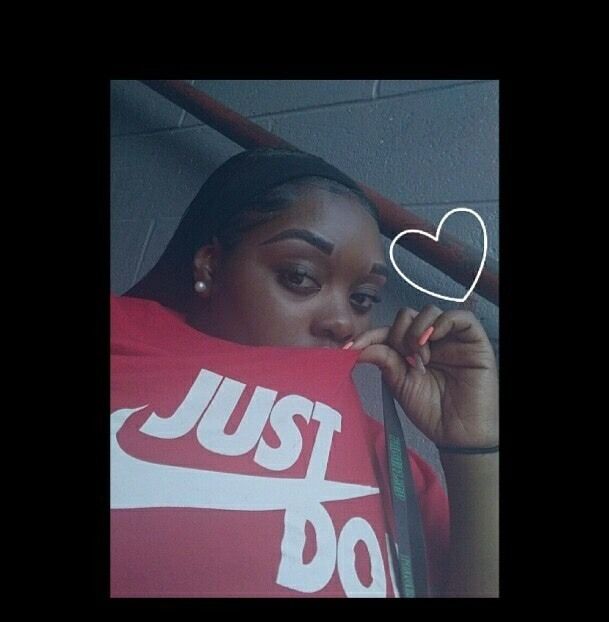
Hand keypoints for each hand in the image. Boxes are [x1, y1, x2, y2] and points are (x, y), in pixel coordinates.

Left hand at [351, 305, 498, 447]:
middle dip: (398, 335)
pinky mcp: (474, 340)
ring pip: (429, 311)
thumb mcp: (400, 384)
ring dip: (417, 332)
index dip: (369, 335)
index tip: (350, 348)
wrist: (458, 434)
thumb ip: (383, 360)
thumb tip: (359, 346)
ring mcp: (452, 338)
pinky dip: (441, 323)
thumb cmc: (432, 411)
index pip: (388, 331)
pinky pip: (459, 316)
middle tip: (405, 362)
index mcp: (411, 349)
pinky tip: (432, 340)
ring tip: (422, 359)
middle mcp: (431, 340)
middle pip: (407, 316)